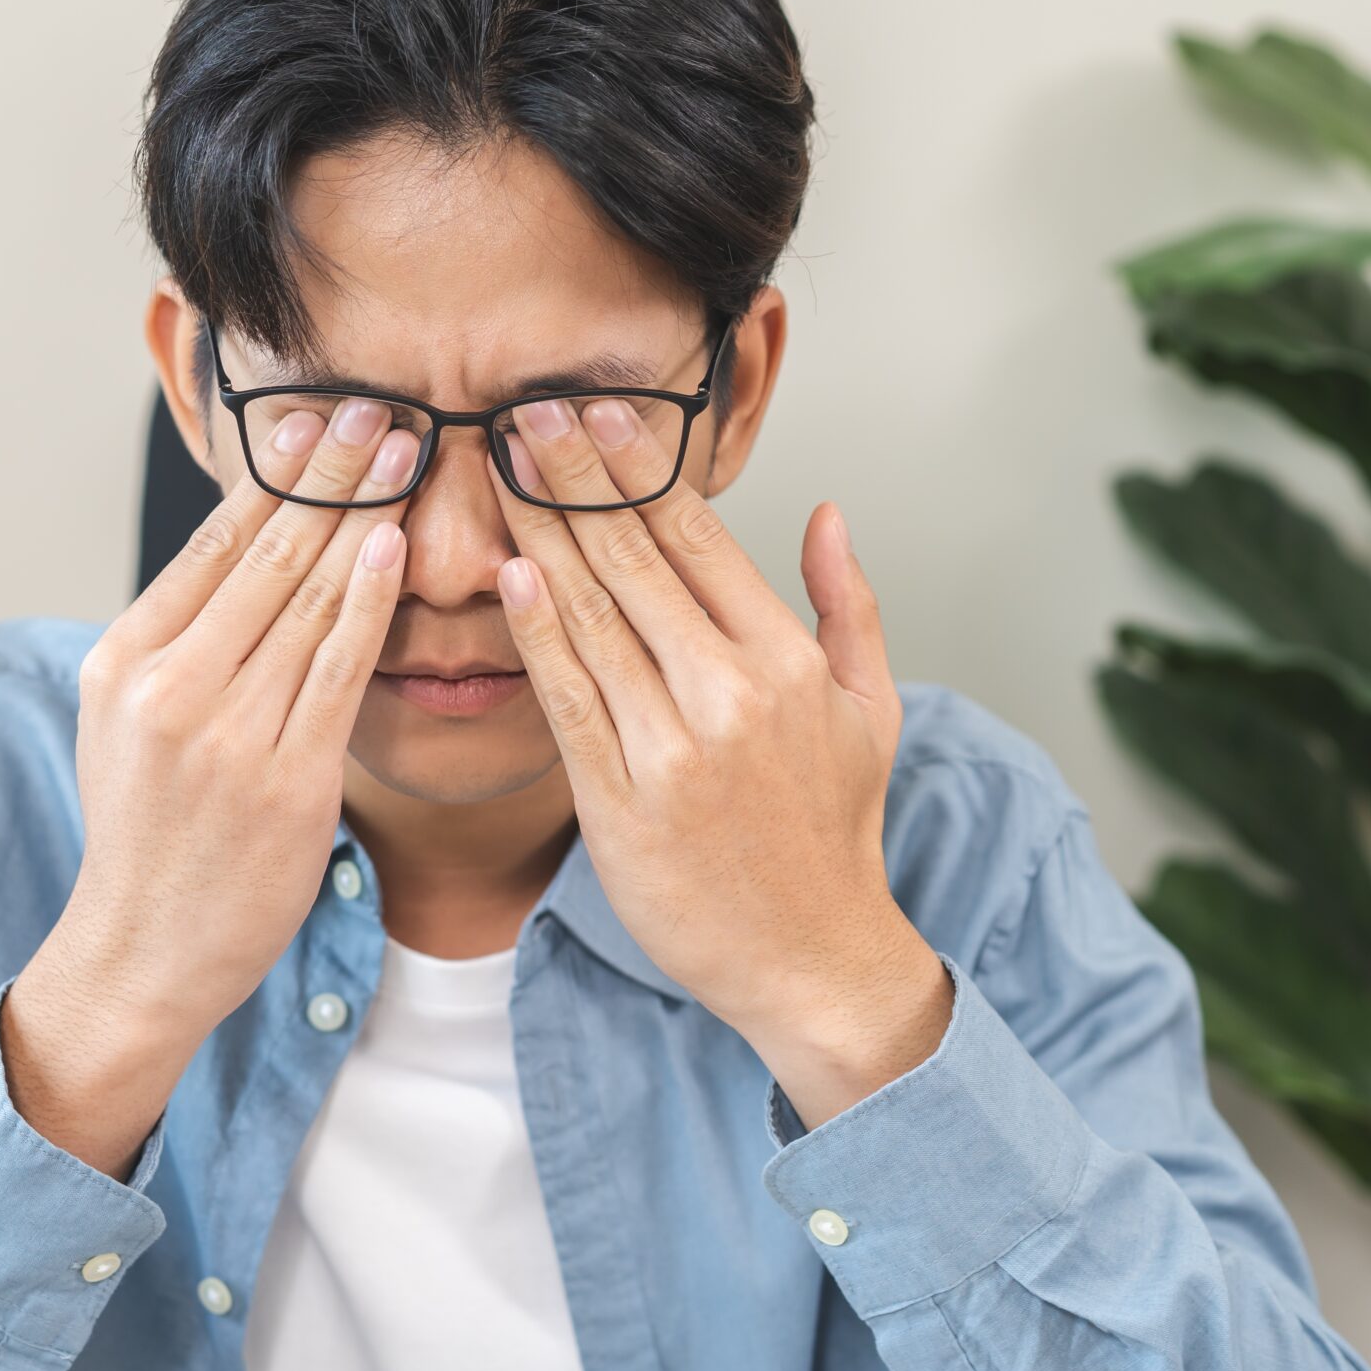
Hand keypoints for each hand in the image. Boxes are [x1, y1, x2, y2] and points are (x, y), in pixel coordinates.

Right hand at [4, 396, 417, 1175]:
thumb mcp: (127, 720)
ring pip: (306, 596)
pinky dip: (367, 600)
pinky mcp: (285, 779)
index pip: (211, 541)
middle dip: (327, 468)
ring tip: (403, 446)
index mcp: (124, 658)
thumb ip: (178, 639)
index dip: (273, 469)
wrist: (143, 951)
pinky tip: (394, 545)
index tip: (317, 411)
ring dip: (361, 511)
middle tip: (379, 401)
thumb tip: (242, 551)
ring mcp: (225, 732)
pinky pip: (337, 669)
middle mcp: (167, 685)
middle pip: (264, 551)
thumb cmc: (150, 833)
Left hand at [493, 393, 950, 1127]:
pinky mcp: (618, 799)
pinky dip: (534, 630)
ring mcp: (672, 746)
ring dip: (538, 533)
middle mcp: (730, 692)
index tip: (589, 410)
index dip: (635, 466)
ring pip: (591, 614)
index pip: (698, 535)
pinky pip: (567, 696)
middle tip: (520, 413)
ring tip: (498, 468)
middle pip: (634, 558)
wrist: (810, 959)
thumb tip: (830, 513)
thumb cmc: (834, 832)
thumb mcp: (872, 710)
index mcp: (788, 660)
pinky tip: (506, 572)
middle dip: (572, 477)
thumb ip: (850, 604)